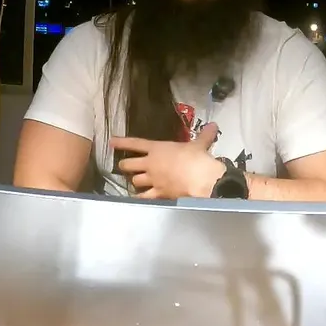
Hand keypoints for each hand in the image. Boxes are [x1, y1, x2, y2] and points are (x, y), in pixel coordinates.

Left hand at [110, 124, 224, 198]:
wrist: (199, 178)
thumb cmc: (196, 157)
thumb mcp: (199, 144)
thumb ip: (204, 136)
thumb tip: (213, 125)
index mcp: (157, 148)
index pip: (135, 143)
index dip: (122, 142)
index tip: (111, 141)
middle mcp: (150, 164)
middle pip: (128, 165)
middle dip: (124, 165)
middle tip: (124, 166)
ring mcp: (152, 180)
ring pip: (134, 181)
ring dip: (134, 181)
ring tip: (136, 182)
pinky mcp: (157, 194)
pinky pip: (143, 197)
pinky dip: (140, 198)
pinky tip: (137, 200)